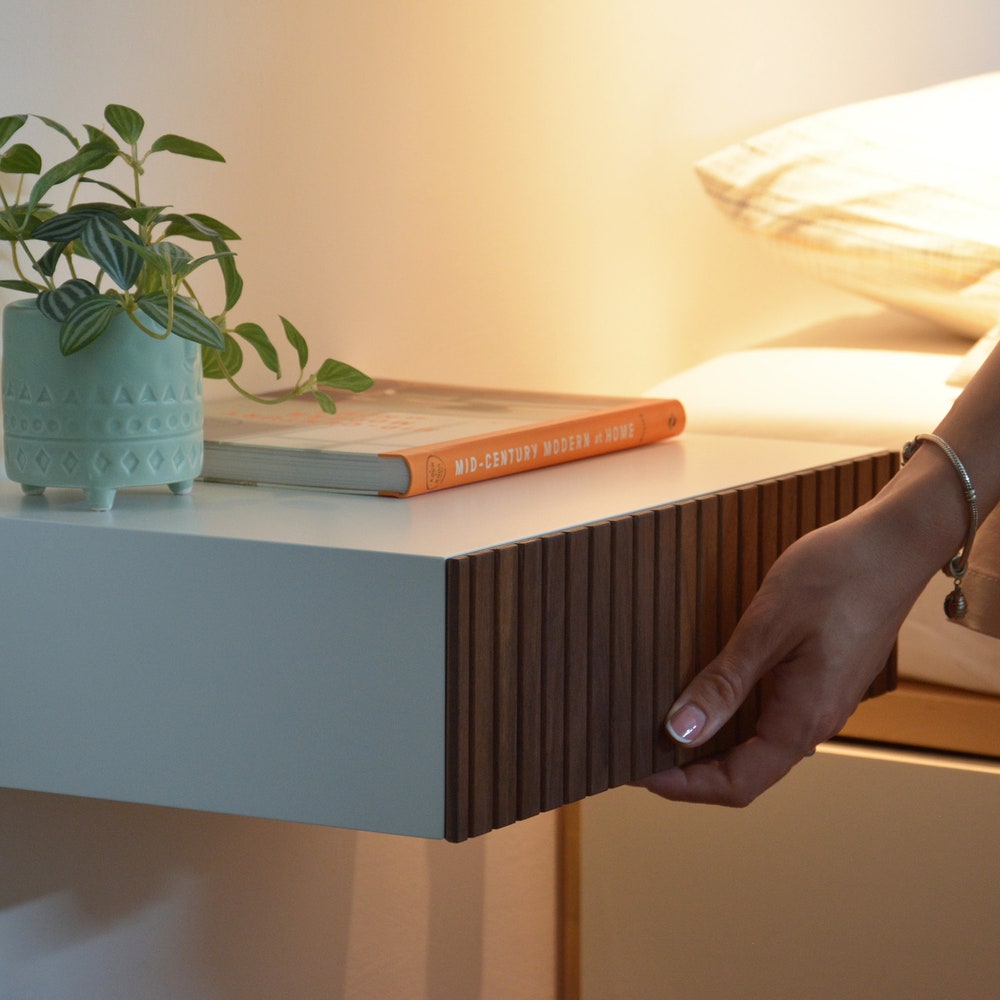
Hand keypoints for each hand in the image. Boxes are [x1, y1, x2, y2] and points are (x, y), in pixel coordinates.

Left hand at [639, 504, 926, 806]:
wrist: (895, 544)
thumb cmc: (836, 577)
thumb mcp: (767, 628)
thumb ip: (724, 685)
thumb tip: (679, 732)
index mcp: (802, 721)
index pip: (736, 783)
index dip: (683, 786)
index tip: (638, 771)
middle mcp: (815, 723)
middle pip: (746, 772)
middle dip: (691, 771)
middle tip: (640, 749)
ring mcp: (821, 702)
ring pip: (758, 746)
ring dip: (710, 744)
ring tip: (662, 724)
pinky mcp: (821, 680)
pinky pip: (772, 718)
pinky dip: (732, 718)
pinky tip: (706, 694)